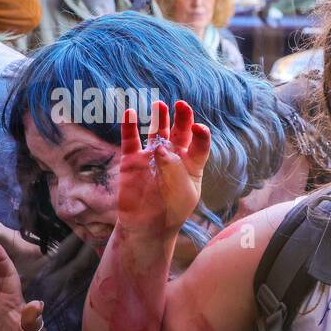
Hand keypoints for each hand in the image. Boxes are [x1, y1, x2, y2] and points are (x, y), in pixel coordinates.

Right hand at [116, 100, 210, 239]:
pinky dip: (130, 126)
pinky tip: (130, 113)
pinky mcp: (132, 159)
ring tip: (160, 104)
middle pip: (179, 132)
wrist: (146, 226)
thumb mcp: (181, 191)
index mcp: (192, 164)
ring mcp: (151, 156)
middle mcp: (173, 156)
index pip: (200, 144)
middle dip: (182, 118)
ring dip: (158, 117)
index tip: (198, 127)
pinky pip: (130, 139)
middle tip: (181, 105)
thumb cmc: (172, 211)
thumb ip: (173, 168)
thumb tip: (159, 147)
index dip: (201, 134)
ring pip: (156, 131)